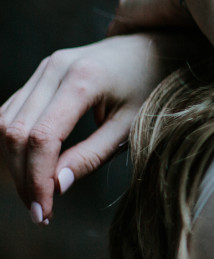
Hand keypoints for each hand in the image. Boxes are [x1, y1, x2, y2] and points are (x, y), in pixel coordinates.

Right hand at [2, 32, 199, 222]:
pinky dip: (14, 144)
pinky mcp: (40, 72)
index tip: (44, 211)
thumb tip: (56, 187)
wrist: (154, 45)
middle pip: (16, 132)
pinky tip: (31, 169)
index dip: (36, 179)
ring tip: (36, 195)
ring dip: (14, 164)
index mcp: (83, 79)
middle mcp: (56, 68)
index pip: (42, 137)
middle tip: (40, 212)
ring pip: (5, 123)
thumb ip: (92, 155)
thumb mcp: (131, 125)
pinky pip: (11, 112)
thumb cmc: (150, 85)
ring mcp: (44, 67)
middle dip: (23, 177)